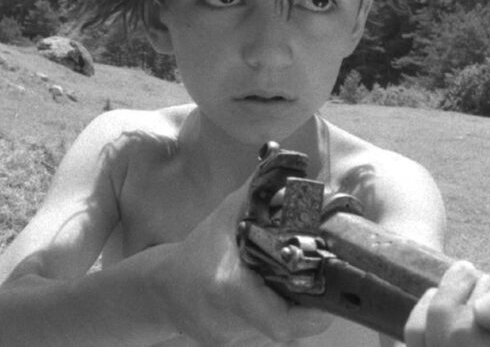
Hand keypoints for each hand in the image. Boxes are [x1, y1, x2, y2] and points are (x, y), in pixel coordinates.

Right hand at [157, 180, 334, 344]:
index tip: (329, 290)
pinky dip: (277, 315)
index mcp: (227, 289)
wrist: (159, 289)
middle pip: (287, 328)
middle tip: (326, 283)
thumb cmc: (193, 253)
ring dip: (295, 311)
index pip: (280, 321)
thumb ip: (255, 193)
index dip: (312, 314)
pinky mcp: (230, 344)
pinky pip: (265, 333)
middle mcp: (229, 320)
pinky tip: (280, 295)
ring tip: (306, 285)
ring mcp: (230, 337)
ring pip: (279, 332)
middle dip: (310, 309)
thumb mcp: (224, 219)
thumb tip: (282, 161)